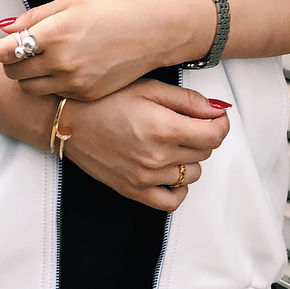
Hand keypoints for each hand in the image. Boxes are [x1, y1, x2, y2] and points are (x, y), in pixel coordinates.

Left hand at [0, 0, 215, 98]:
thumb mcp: (72, 2)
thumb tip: (5, 27)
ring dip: (27, 76)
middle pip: (14, 73)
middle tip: (17, 49)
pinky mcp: (86, 94)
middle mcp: (61, 62)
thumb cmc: (114, 9)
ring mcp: (74, 82)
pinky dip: (50, 83)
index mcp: (54, 34)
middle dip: (9, 61)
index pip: (5, 51)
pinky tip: (62, 68)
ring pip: (30, 88)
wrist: (154, 31)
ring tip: (39, 59)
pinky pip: (55, 94)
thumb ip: (35, 17)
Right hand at [60, 79, 230, 210]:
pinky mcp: (134, 190)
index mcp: (163, 127)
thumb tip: (218, 109)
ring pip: (192, 174)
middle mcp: (157, 156)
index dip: (221, 124)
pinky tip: (170, 171)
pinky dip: (178, 188)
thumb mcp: (148, 87)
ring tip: (171, 142)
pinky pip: (171, 201)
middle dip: (202, 135)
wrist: (69, 121)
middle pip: (204, 152)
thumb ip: (187, 100)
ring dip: (189, 158)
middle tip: (184, 122)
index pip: (214, 135)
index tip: (216, 117)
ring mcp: (146, 177)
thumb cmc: (106, 100)